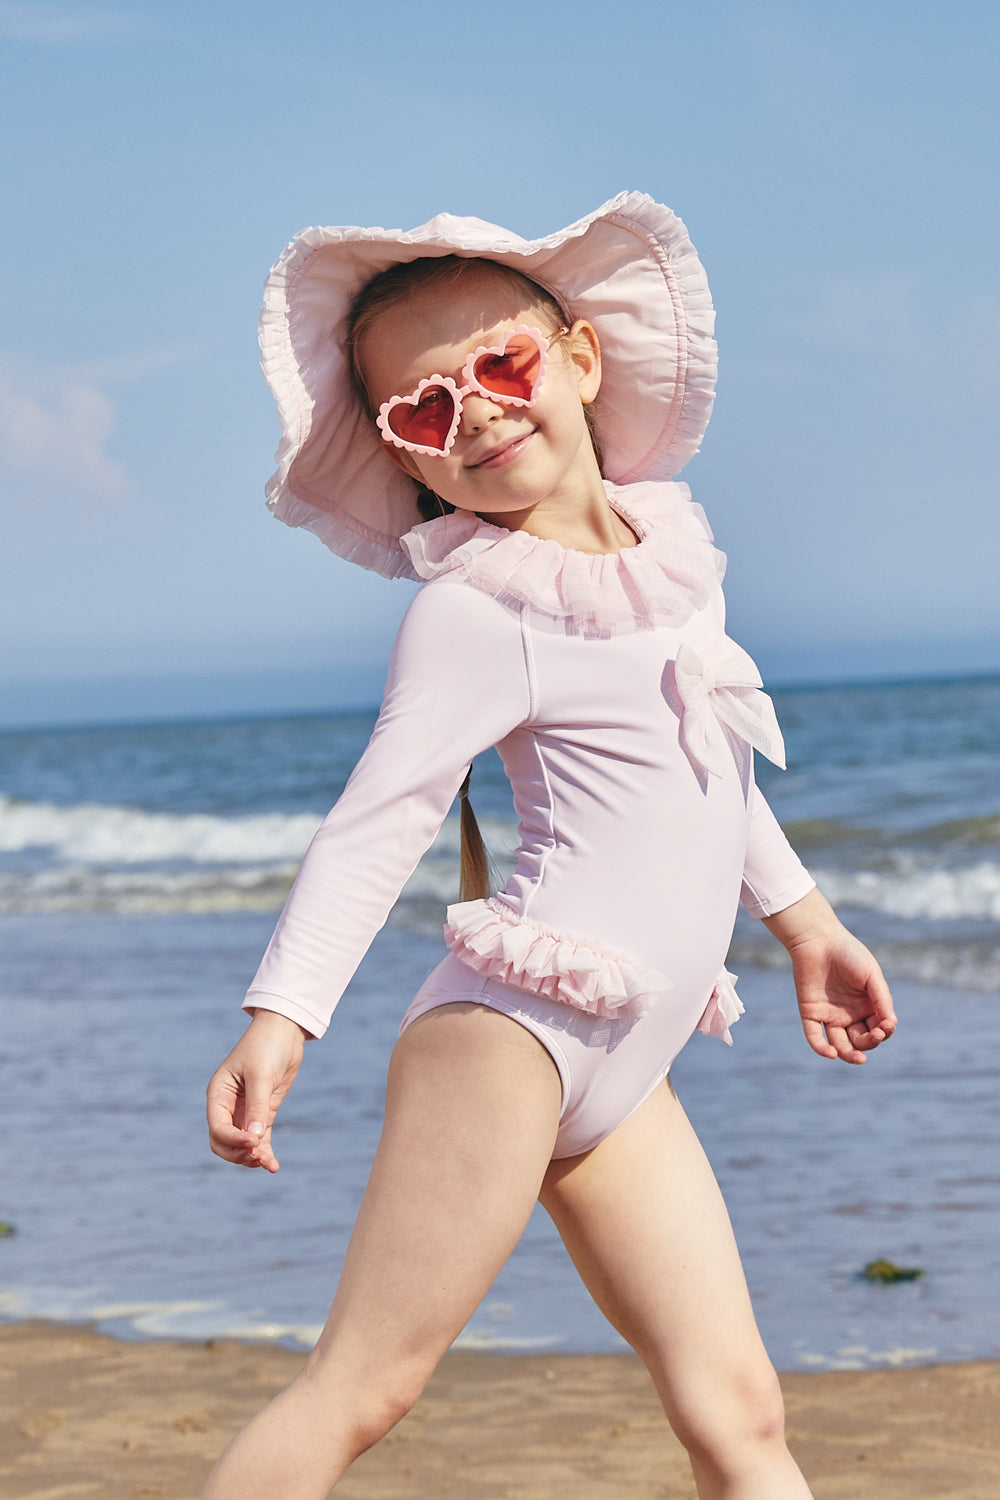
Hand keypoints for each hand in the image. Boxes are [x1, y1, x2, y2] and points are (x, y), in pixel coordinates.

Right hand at [206, 1010, 308, 1171]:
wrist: (284, 1031)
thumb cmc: (266, 1047)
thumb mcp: (261, 1076)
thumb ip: (257, 1107)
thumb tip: (253, 1141)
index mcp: (218, 1094)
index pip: (217, 1128)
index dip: (232, 1140)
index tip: (253, 1143)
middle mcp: (227, 1106)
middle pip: (223, 1143)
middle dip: (238, 1154)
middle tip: (258, 1157)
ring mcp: (244, 1111)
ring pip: (240, 1145)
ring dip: (251, 1157)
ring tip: (268, 1163)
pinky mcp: (262, 1113)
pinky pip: (259, 1139)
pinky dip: (264, 1152)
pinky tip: (273, 1166)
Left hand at [762, 888, 897, 1064]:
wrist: (818, 939)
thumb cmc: (848, 953)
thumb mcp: (871, 975)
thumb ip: (882, 999)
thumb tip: (891, 1025)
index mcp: (868, 1006)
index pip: (879, 1030)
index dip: (884, 1033)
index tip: (886, 1026)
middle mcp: (850, 1014)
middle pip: (862, 1041)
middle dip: (870, 1043)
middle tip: (875, 1035)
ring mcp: (830, 1015)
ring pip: (840, 1045)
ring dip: (849, 1055)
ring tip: (857, 1058)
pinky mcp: (810, 1013)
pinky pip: (814, 1036)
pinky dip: (821, 1048)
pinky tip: (830, 1053)